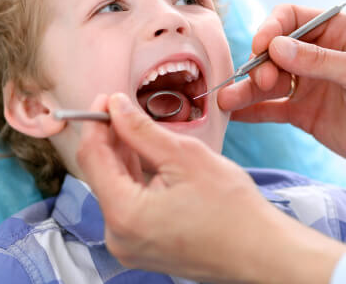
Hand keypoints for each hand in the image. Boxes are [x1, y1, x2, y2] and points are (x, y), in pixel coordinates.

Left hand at [76, 93, 344, 283]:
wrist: (260, 251)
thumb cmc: (231, 207)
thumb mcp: (184, 156)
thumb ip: (141, 129)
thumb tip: (115, 105)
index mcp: (124, 214)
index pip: (91, 157)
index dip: (95, 123)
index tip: (106, 99)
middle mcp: (117, 235)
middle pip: (99, 172)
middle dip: (109, 136)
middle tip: (120, 108)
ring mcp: (128, 243)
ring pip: (113, 185)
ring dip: (120, 153)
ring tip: (132, 126)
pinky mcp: (140, 244)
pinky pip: (126, 201)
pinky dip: (131, 174)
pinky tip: (141, 153)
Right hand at [218, 4, 345, 155]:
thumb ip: (320, 59)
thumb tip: (275, 47)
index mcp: (332, 33)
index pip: (290, 18)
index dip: (271, 29)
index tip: (261, 46)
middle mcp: (313, 56)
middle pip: (272, 53)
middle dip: (261, 66)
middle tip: (262, 82)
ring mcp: (305, 84)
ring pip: (267, 83)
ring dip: (245, 91)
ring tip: (225, 102)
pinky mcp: (300, 112)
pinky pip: (271, 109)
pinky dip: (252, 112)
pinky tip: (234, 115)